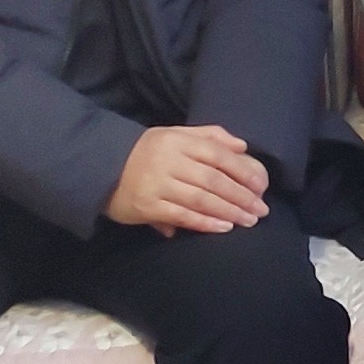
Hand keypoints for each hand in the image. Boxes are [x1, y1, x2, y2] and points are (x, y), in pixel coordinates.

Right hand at [107, 124, 269, 235]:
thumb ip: (209, 136)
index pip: (216, 154)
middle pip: (212, 179)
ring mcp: (157, 184)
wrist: (103, 167)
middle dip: (240, 196)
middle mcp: (168, 161)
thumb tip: (243, 147)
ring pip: (200, 199)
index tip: (260, 185)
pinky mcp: (147, 206)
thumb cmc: (147, 152)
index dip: (241, 170)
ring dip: (228, 211)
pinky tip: (224, 227)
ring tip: (248, 220)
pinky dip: (205, 223)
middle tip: (260, 209)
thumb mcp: (175, 135)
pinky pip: (182, 216)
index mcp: (177, 140)